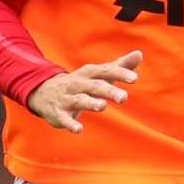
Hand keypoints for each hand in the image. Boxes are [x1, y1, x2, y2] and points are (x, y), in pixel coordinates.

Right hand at [25, 50, 141, 132]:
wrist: (44, 92)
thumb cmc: (81, 83)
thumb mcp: (98, 73)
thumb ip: (119, 66)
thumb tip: (139, 54)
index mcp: (89, 74)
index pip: (106, 71)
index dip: (120, 73)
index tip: (134, 78)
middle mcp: (78, 84)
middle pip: (94, 86)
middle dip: (108, 91)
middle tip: (124, 97)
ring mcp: (67, 98)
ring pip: (79, 99)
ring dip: (90, 103)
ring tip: (102, 106)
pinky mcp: (59, 113)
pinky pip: (64, 118)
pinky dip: (70, 123)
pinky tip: (79, 129)